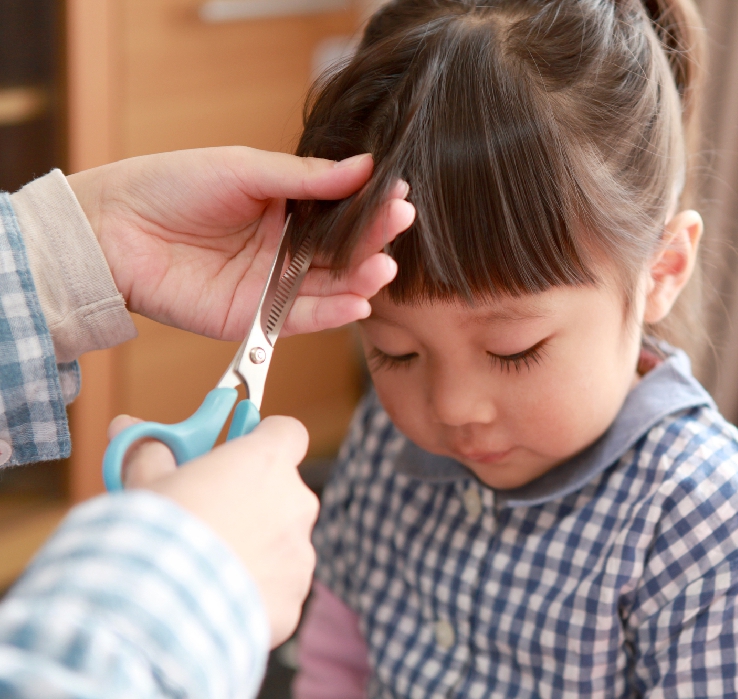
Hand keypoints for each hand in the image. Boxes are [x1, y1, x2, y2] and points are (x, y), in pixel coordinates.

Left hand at [67, 147, 414, 338]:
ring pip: (330, 287)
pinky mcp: (252, 318)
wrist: (112, 228)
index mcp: (286, 208)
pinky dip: (332, 313)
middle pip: (342, 250)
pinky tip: (359, 302)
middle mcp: (285, 250)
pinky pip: (300, 319)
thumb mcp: (244, 169)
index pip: (341, 210)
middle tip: (401, 223)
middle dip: (374, 239)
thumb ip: (306, 177)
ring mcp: (271, 286)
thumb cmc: (170, 185)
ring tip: (384, 267)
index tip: (400, 193)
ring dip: (362, 279)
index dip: (371, 204)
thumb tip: (366, 166)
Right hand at [109, 414, 318, 646]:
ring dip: (254, 550)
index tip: (243, 450)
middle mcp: (296, 503)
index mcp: (267, 462)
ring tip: (205, 568)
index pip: (288, 432)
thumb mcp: (147, 483)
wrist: (159, 608)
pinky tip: (214, 602)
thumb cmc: (157, 533)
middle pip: (284, 492)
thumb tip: (127, 428)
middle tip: (211, 516)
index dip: (266, 439)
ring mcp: (299, 554)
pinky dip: (253, 593)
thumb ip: (149, 452)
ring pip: (282, 544)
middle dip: (253, 502)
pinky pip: (277, 590)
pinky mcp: (293, 599)